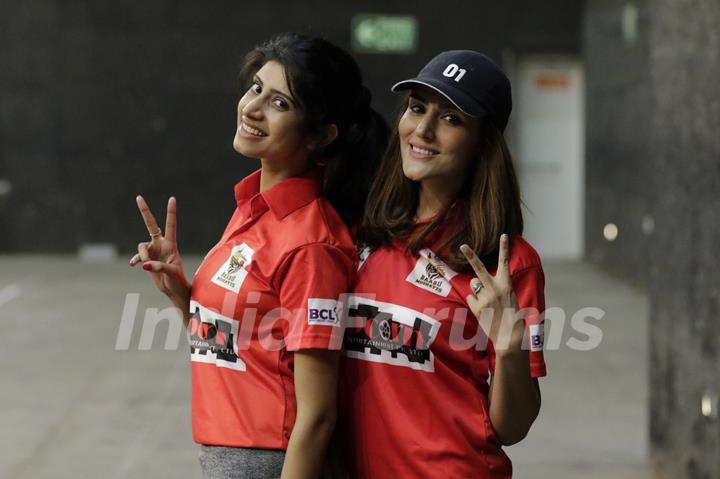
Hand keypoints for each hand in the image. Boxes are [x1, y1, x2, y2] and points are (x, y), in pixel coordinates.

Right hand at [129, 195, 189, 304]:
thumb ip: (159, 267)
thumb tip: (145, 265)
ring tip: (146, 266)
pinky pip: (138, 256)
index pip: (171, 225)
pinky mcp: (147, 259)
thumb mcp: (171, 273)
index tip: (172, 198)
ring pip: (141, 246)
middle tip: (138, 197)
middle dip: (144, 211)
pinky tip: (133, 265)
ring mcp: (153, 250)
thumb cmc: (177, 280)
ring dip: (142, 255)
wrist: (173, 289)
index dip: (171, 212)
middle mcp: (161, 244)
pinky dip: (135, 260)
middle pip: (151, 225)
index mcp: (171, 244)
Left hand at [460, 234, 522, 353]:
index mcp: (506, 284)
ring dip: (477, 289)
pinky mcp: (477, 306)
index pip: (505, 262)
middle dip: (470, 255)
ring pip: (473, 284)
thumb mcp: (510, 297)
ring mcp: (485, 297)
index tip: (503, 235)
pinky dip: (475, 303)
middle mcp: (495, 288)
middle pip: (479, 268)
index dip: (504, 248)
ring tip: (487, 302)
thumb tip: (478, 283)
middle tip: (462, 245)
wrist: (509, 335)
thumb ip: (497, 287)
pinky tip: (483, 311)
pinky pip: (471, 298)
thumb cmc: (511, 316)